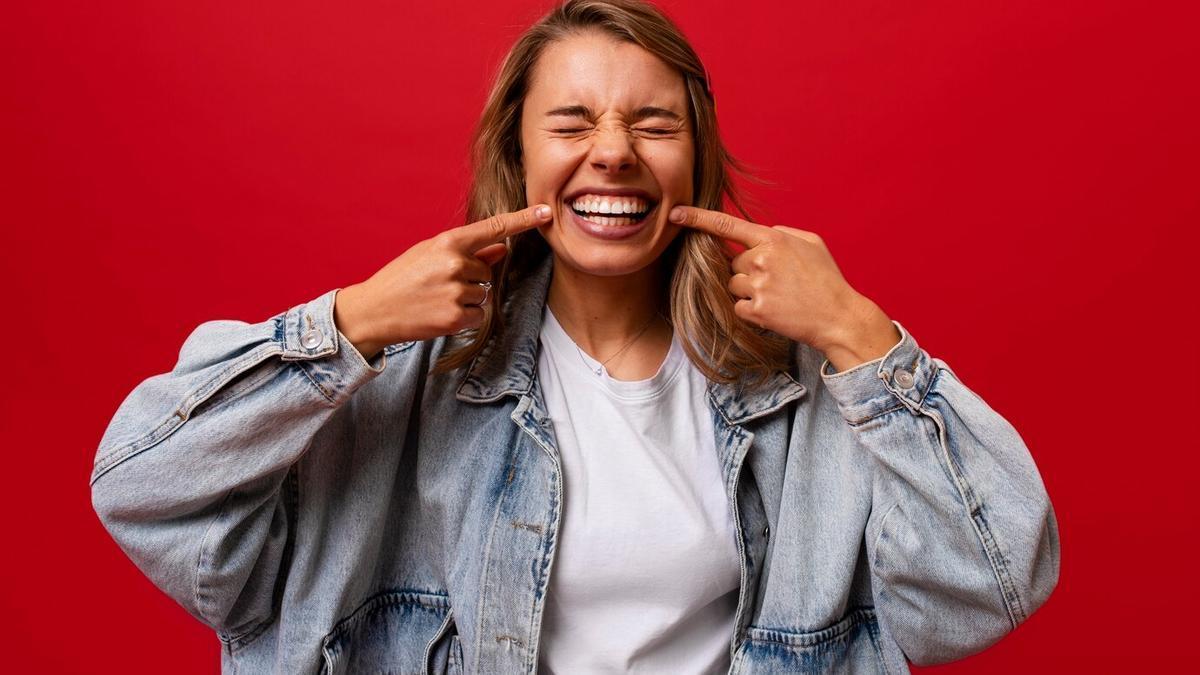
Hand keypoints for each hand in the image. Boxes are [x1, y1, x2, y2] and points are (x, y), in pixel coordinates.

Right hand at [333, 204, 552, 358]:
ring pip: (483, 294)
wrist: (374, 310)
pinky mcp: (456, 317)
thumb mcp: (430, 256)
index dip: (523, 219)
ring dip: (466, 299)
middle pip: (487, 271)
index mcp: (448, 242)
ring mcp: (456, 291)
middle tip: (437, 284)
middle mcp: (455, 264)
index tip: (546, 211)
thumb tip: (502, 249)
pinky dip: (463, 317)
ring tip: (435, 298)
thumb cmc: (402, 279)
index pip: (494, 227)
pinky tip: (439, 313)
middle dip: (470, 278)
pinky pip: (477, 315)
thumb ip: (469, 253)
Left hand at [669, 206, 900, 370]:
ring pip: (732, 284)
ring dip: (748, 290)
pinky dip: (751, 310)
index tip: (676, 213)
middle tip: (777, 280)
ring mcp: (758, 287)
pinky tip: (774, 310)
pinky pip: (737, 306)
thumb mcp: (811, 243)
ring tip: (777, 295)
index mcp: (774, 239)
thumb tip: (759, 232)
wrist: (839, 317)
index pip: (727, 224)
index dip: (698, 218)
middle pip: (732, 262)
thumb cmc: (826, 279)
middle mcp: (762, 260)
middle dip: (748, 270)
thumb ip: (782, 232)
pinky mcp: (756, 311)